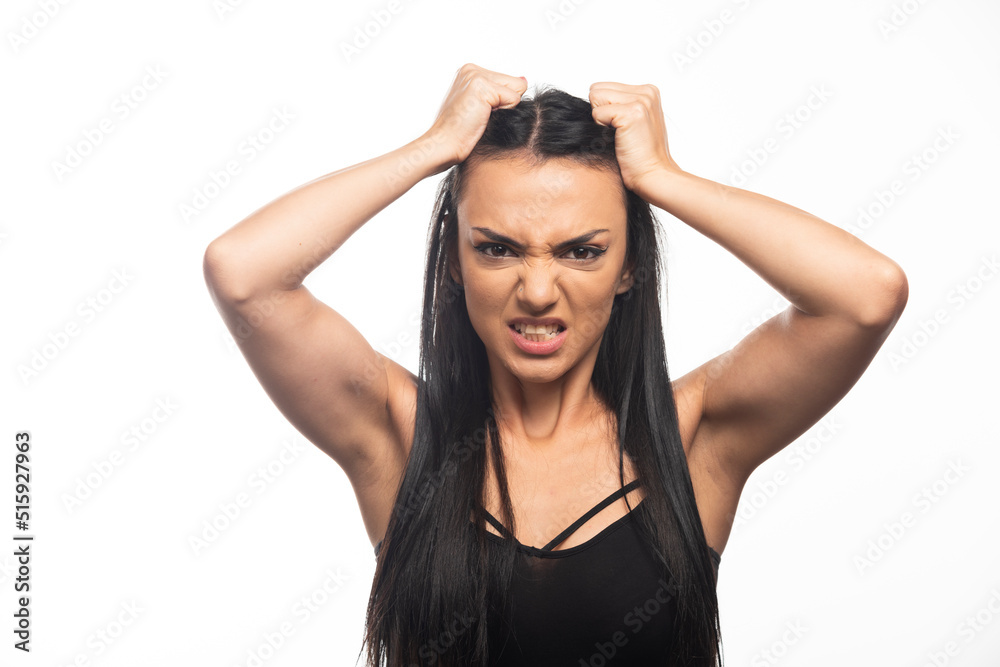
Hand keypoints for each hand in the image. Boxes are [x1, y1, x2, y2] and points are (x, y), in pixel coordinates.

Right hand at [423, 63, 527, 170]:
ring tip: (481, 117)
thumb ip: (500, 91)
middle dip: (504, 105)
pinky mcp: (482, 87)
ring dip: (504, 109)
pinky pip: (514, 99)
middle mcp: (472, 69)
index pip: (508, 82)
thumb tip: (524, 80)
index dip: (501, 103)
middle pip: (515, 84)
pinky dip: (504, 113)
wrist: (444, 145)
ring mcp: (476, 76)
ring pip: (516, 90)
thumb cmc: (460, 132)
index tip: (480, 113)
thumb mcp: (481, 106)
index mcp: (470, 72)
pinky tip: (482, 118)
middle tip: (480, 116)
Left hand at [589, 82, 681, 199]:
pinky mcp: (632, 112)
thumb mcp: (633, 123)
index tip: (621, 129)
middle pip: (597, 89)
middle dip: (600, 113)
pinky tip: (620, 140)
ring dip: (601, 121)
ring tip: (620, 136)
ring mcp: (641, 100)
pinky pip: (597, 113)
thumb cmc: (640, 156)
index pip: (603, 88)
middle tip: (619, 133)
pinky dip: (602, 129)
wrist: (653, 175)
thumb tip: (592, 99)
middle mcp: (646, 92)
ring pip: (595, 97)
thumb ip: (618, 105)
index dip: (604, 111)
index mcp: (647, 92)